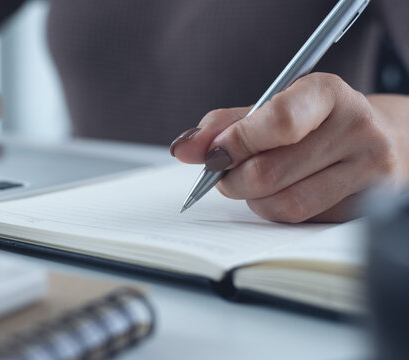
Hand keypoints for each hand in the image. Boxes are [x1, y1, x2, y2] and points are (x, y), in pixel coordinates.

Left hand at [171, 73, 408, 222]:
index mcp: (327, 93)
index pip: (279, 121)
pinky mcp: (369, 206)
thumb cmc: (313, 123)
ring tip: (254, 183)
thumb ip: (225, 125)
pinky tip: (284, 192)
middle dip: (231, 178)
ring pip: (283, 204)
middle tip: (224, 173)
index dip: (237, 142)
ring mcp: (370, 170)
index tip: (211, 154)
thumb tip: (183, 148)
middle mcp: (357, 128)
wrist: (379, 138)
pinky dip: (276, 211)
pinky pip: (301, 220)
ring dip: (253, 199)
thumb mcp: (272, 108)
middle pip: (268, 172)